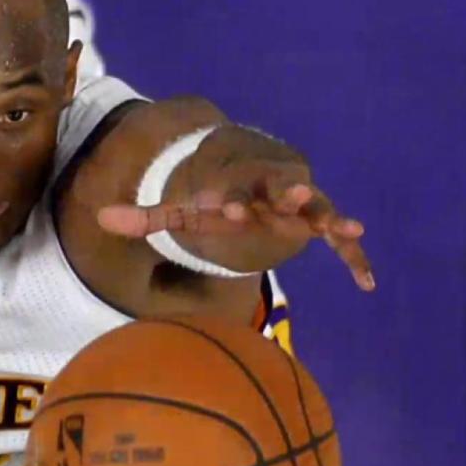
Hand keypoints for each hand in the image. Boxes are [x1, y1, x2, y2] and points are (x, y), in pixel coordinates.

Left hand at [96, 126, 374, 290]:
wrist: (260, 180)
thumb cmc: (219, 202)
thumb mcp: (184, 212)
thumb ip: (147, 217)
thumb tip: (98, 218)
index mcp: (238, 185)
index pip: (232, 190)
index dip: (226, 199)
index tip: (218, 207)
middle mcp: (271, 190)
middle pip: (281, 188)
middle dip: (286, 192)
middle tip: (292, 194)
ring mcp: (300, 206)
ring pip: (318, 207)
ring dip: (328, 215)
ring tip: (345, 226)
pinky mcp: (320, 226)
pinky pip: (340, 242)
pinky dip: (355, 258)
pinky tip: (367, 284)